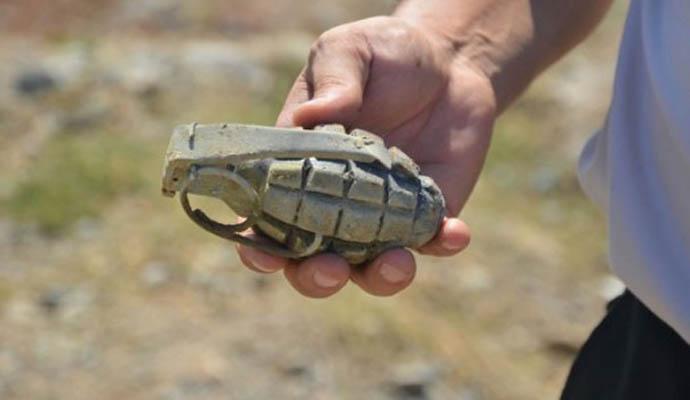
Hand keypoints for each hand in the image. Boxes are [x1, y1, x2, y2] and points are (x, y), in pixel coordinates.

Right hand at [237, 16, 495, 296]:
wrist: (448, 62)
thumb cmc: (384, 54)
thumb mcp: (350, 51)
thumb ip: (333, 80)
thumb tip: (309, 116)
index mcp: (298, 169)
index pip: (266, 218)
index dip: (259, 246)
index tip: (267, 257)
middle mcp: (335, 202)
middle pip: (312, 260)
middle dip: (316, 277)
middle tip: (331, 269)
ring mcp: (383, 214)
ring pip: (371, 268)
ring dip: (380, 277)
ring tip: (396, 264)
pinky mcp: (428, 213)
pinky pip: (432, 242)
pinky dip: (442, 244)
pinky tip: (454, 230)